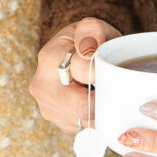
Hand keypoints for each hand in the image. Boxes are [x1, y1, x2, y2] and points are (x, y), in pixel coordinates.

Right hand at [30, 17, 121, 134]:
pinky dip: (98, 117)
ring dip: (103, 109)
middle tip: (115, 86)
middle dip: (104, 98)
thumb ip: (91, 30)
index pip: (83, 73)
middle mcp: (41, 86)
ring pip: (88, 120)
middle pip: (82, 107)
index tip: (111, 69)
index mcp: (48, 58)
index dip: (104, 73)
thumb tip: (86, 49)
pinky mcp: (61, 124)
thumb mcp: (92, 28)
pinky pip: (88, 128)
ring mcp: (48, 108)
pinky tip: (97, 101)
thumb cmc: (90, 42)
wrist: (81, 58)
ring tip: (104, 90)